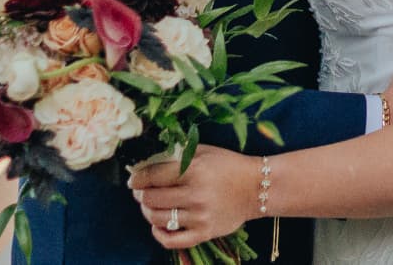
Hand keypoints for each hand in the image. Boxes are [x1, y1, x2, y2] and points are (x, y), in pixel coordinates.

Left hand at [127, 146, 261, 249]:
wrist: (258, 188)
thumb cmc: (228, 165)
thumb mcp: (204, 151)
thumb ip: (176, 155)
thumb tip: (146, 164)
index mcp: (195, 170)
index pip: (152, 176)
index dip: (137, 178)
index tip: (134, 179)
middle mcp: (197, 195)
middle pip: (151, 199)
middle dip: (140, 195)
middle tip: (141, 191)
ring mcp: (200, 216)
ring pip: (157, 219)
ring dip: (147, 212)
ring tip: (150, 206)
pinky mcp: (204, 233)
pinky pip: (171, 241)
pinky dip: (158, 234)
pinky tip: (158, 225)